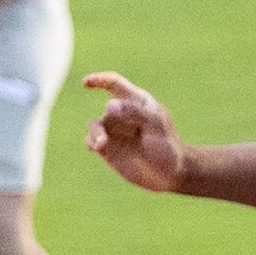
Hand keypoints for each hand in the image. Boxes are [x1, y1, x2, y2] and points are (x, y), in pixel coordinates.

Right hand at [81, 72, 188, 190]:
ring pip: (94, 125)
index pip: (114, 83)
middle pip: (108, 109)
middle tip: (121, 133)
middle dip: (112, 120)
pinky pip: (91, 140)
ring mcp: (114, 131)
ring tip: (101, 143)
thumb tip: (108, 105)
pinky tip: (96, 147)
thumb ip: (134, 112)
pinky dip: (91, 142)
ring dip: (95, 132)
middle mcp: (122, 114)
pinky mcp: (108, 148)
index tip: (85, 83)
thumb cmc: (167, 146)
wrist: (170, 174)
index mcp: (136, 101)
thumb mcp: (156, 125)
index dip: (99, 80)